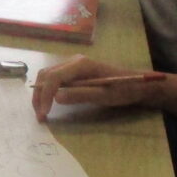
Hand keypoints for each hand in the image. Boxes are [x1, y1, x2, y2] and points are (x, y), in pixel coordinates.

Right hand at [31, 57, 164, 119]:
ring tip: (42, 111)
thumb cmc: (123, 89)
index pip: (54, 78)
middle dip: (39, 95)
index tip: (44, 114)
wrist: (137, 84)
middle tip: (40, 115)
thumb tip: (56, 97)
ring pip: (48, 76)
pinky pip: (55, 78)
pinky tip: (49, 102)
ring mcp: (73, 65)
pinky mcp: (75, 71)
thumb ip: (80, 94)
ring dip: (41, 93)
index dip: (45, 96)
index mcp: (80, 64)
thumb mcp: (104, 95)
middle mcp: (74, 61)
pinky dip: (48, 90)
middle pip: (46, 75)